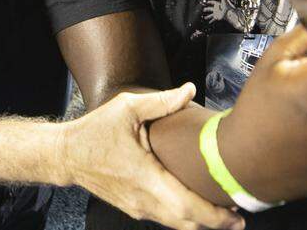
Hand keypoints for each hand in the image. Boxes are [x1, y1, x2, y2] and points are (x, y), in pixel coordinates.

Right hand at [60, 83, 244, 229]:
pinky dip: (185, 218)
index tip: (236, 214)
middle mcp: (142, 199)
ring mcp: (137, 207)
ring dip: (201, 223)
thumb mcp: (126, 108)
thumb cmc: (94, 132)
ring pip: (176, 225)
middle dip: (216, 224)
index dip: (214, 216)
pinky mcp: (133, 207)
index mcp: (144, 177)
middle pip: (187, 223)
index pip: (186, 206)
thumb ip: (161, 101)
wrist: (66, 155)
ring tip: (225, 215)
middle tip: (240, 218)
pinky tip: (198, 209)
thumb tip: (190, 90)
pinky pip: (165, 219)